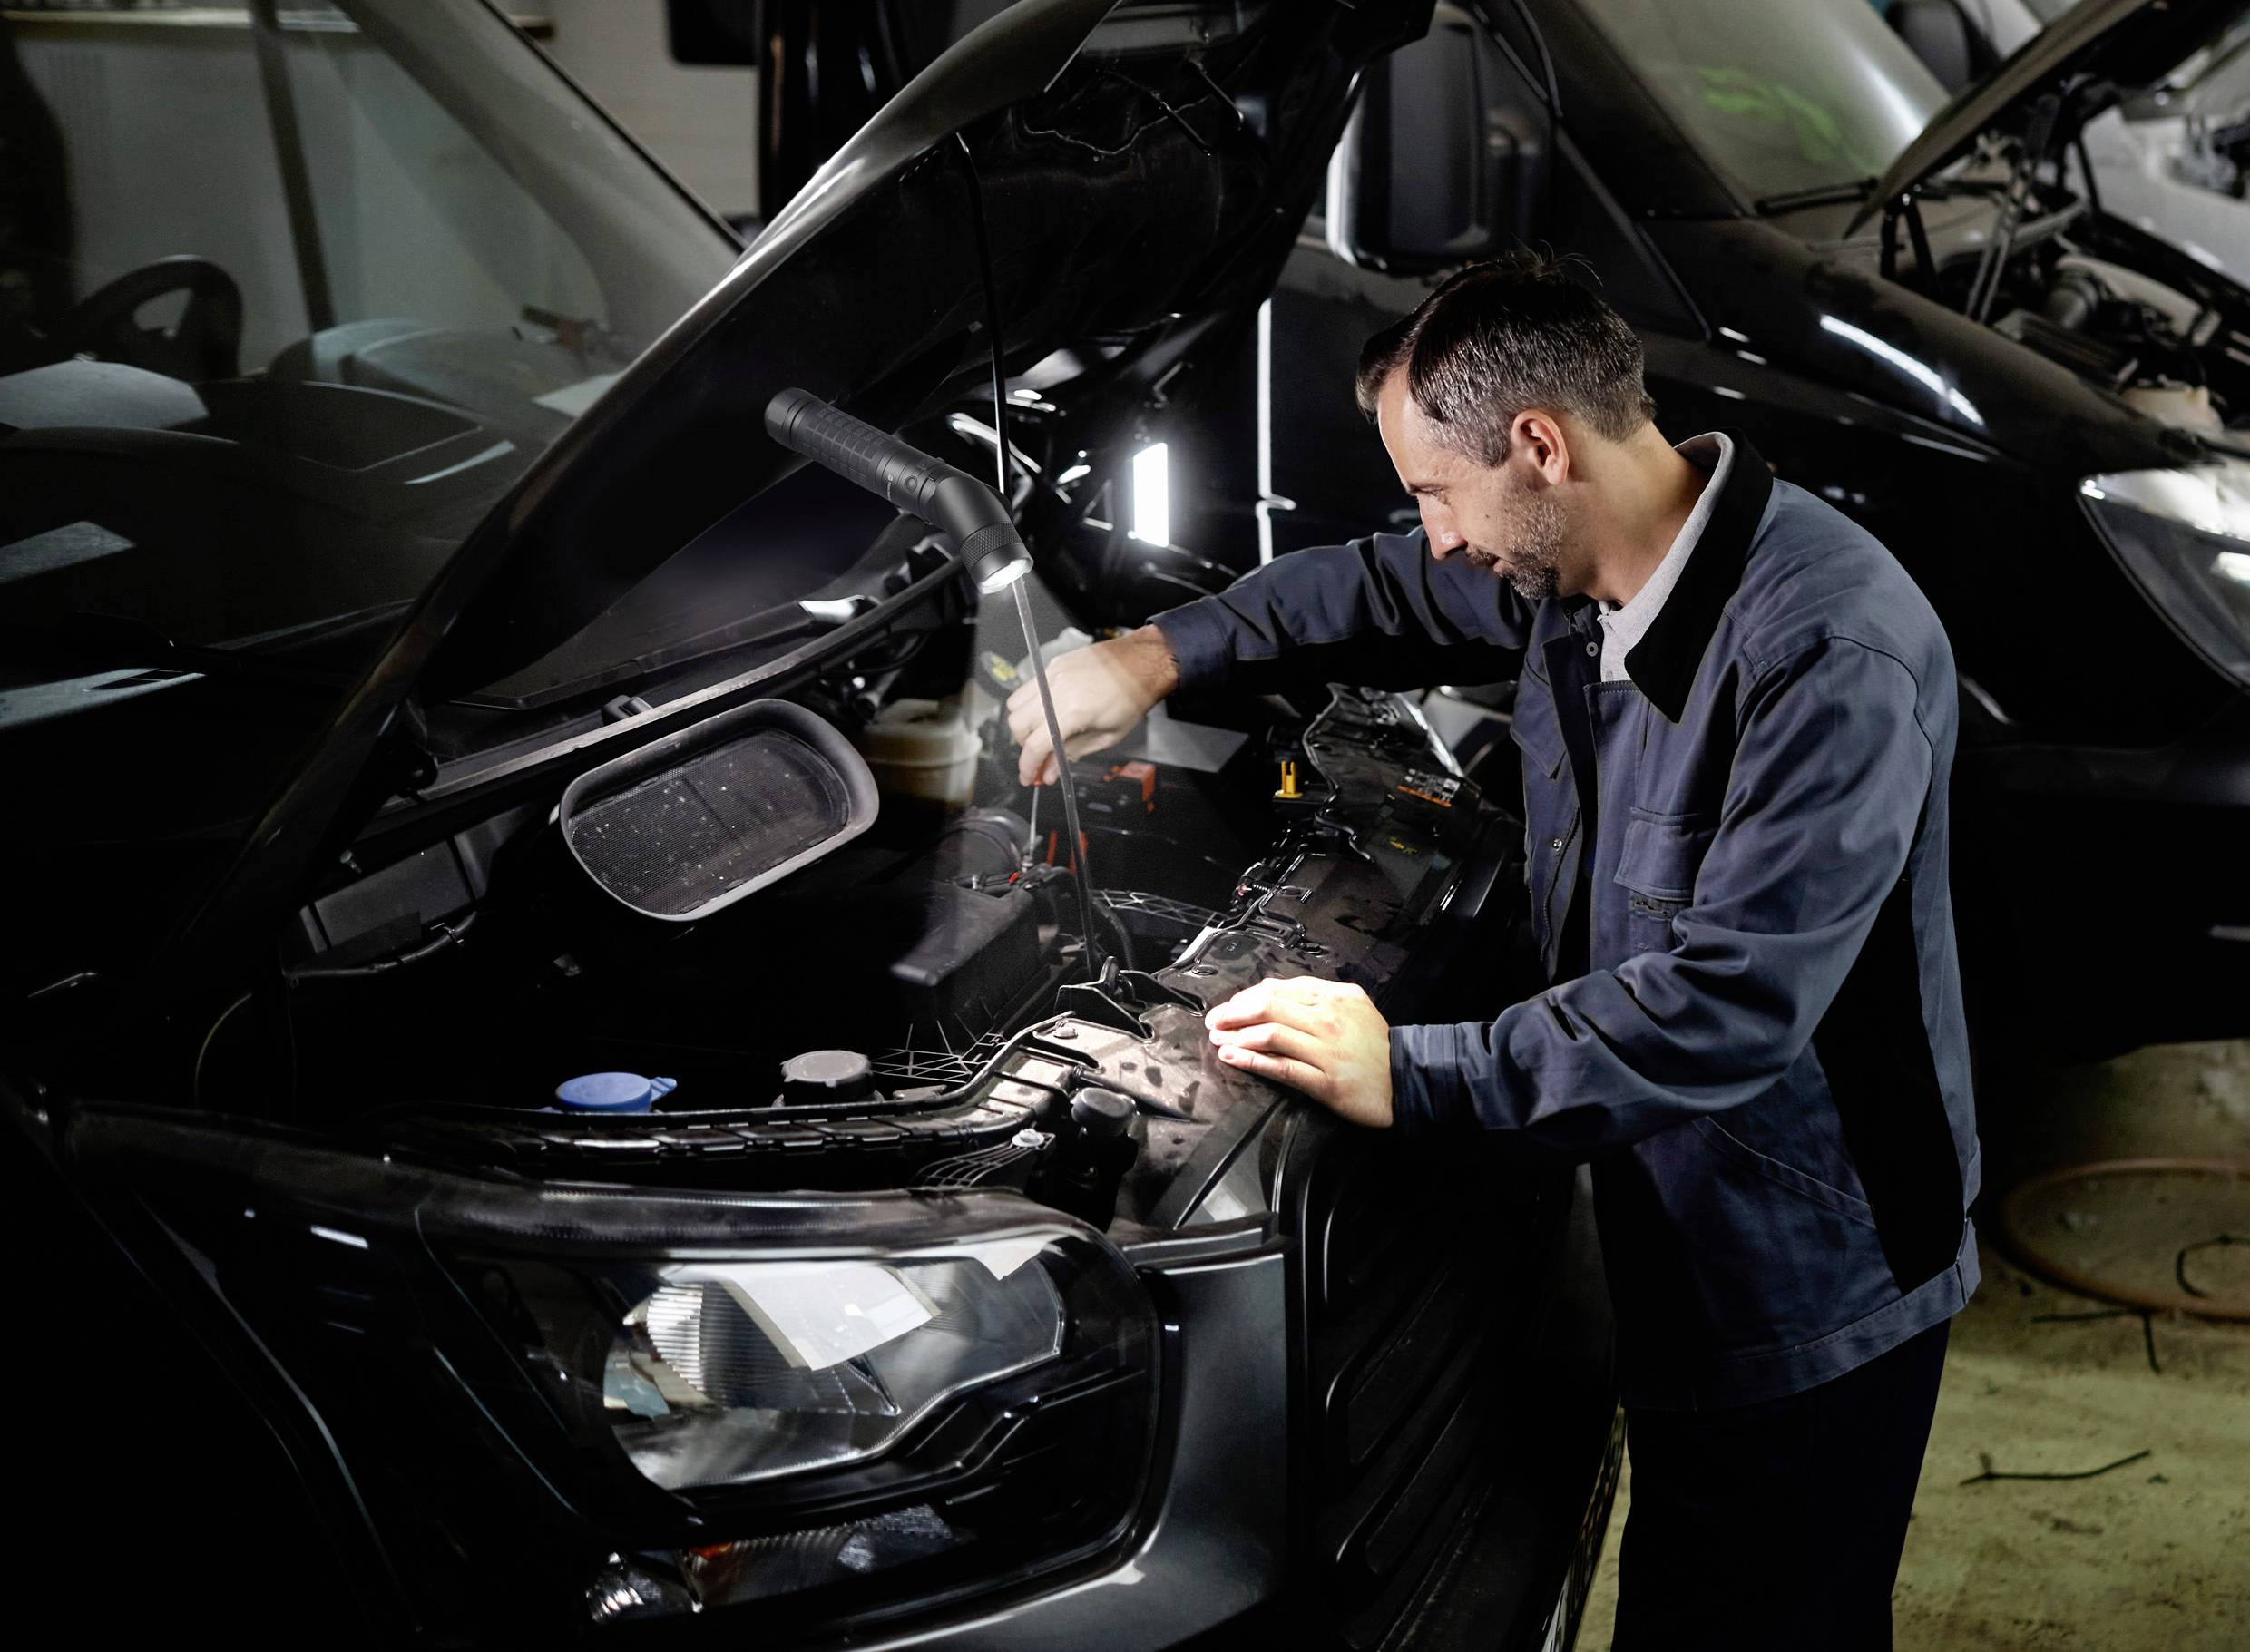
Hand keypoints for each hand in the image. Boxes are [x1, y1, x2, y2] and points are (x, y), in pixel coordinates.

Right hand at [1008, 625, 1179, 785]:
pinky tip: (1049, 712)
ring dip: (1023, 724)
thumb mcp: (1107, 736)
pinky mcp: (1054, 664)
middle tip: (1040, 756)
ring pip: (1015, 703)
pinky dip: (1032, 704)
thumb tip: (1049, 772)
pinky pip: (1029, 687)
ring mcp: (1052, 673)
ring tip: (1043, 733)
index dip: (1028, 767)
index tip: (1028, 778)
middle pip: (1017, 724)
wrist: (1144, 662)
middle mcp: (1056, 689)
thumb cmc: (1133, 698)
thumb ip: (1072, 754)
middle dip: (1024, 746)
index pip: (1035, 745)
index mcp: (1073, 711)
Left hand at [1205, 976, 1393, 1127]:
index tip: (1229, 1006)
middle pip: (1268, 1007)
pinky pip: (1281, 1068)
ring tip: (1218, 1039)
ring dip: (1236, 1036)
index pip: (1279, 989)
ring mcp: (1325, 1051)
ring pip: (1270, 1035)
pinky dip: (1251, 1061)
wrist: (1406, 1080)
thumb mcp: (1353, 1006)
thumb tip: (1272, 991)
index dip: (1246, 997)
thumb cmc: (1376, 1046)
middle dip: (1233, 1013)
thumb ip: (1317, 995)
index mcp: (1334, 997)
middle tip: (1215, 1021)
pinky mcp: (1324, 1082)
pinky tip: (1232, 1057)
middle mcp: (1328, 1020)